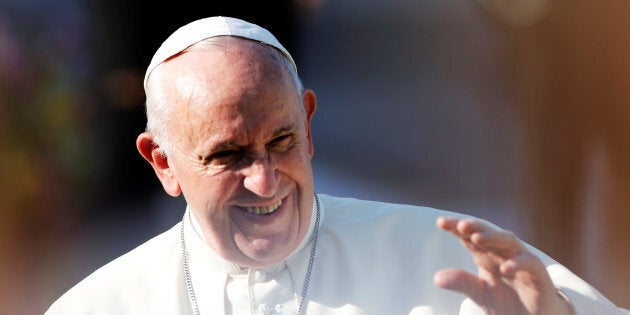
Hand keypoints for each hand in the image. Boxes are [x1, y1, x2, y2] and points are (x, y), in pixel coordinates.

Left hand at [434, 217, 573, 314]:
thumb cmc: (507, 303)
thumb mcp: (480, 293)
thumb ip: (461, 282)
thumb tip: (436, 278)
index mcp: (486, 255)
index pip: (470, 236)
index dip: (457, 227)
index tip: (441, 222)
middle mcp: (503, 253)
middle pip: (488, 233)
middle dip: (475, 227)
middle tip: (460, 225)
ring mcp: (521, 261)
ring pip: (509, 241)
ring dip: (494, 238)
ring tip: (477, 238)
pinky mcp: (538, 274)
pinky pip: (529, 263)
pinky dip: (517, 263)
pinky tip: (505, 268)